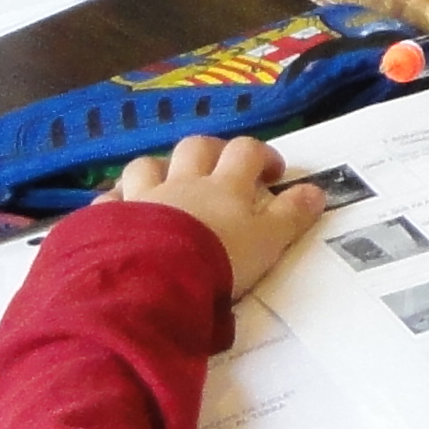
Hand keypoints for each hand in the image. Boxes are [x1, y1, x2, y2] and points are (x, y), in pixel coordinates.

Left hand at [108, 132, 322, 297]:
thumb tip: (317, 190)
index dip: (261, 155)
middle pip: (196, 148)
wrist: (154, 281)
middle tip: (222, 171)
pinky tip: (120, 210)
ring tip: (166, 185)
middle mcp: (183, 182)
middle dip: (211, 152)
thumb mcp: (267, 243)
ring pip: (148, 165)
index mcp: (224, 186)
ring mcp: (143, 198)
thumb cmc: (218, 261)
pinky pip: (110, 200)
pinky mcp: (110, 219)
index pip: (246, 152)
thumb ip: (291, 217)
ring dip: (159, 169)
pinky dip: (117, 201)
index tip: (272, 172)